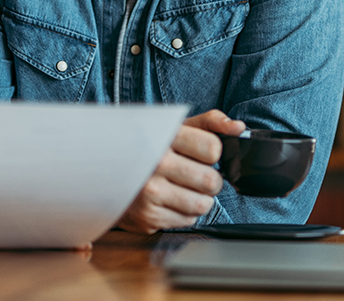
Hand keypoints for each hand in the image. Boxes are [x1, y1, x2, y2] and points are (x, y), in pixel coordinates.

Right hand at [118, 109, 244, 234]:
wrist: (105, 170)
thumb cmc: (148, 146)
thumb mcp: (174, 126)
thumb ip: (209, 123)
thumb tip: (238, 128)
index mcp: (163, 136)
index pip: (212, 148)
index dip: (212, 152)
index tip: (202, 152)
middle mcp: (155, 163)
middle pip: (211, 181)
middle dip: (209, 179)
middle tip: (195, 173)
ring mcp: (151, 192)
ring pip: (203, 204)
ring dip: (199, 198)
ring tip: (183, 186)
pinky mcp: (149, 217)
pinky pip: (188, 220)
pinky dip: (184, 211)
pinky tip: (170, 198)